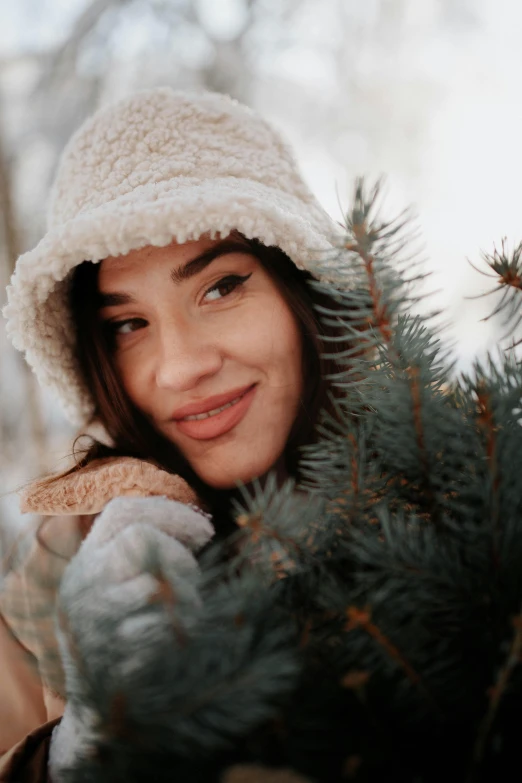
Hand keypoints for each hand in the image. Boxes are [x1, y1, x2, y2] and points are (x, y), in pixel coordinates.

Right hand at [49, 496, 213, 780]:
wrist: (99, 708)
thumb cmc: (120, 634)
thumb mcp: (116, 585)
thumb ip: (144, 553)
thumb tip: (198, 527)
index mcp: (86, 561)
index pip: (123, 511)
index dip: (169, 512)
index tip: (204, 530)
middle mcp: (83, 585)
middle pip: (140, 540)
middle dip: (180, 555)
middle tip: (193, 580)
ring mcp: (94, 620)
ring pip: (155, 584)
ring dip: (187, 596)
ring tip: (189, 612)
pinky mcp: (112, 655)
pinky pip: (161, 629)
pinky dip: (181, 631)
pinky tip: (181, 638)